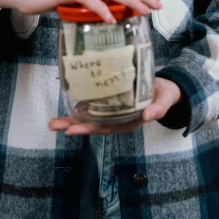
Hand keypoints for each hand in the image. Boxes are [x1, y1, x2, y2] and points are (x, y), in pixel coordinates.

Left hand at [48, 78, 183, 134]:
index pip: (106, 127)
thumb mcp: (164, 101)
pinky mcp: (111, 100)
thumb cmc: (163, 95)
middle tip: (53, 125)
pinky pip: (94, 105)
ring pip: (90, 117)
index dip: (89, 128)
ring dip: (71, 119)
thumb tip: (148, 116)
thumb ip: (158, 109)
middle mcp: (117, 118)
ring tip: (53, 122)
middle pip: (93, 124)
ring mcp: (113, 111)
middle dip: (73, 125)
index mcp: (128, 121)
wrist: (165, 88)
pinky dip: (79, 107)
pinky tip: (66, 104)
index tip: (72, 129)